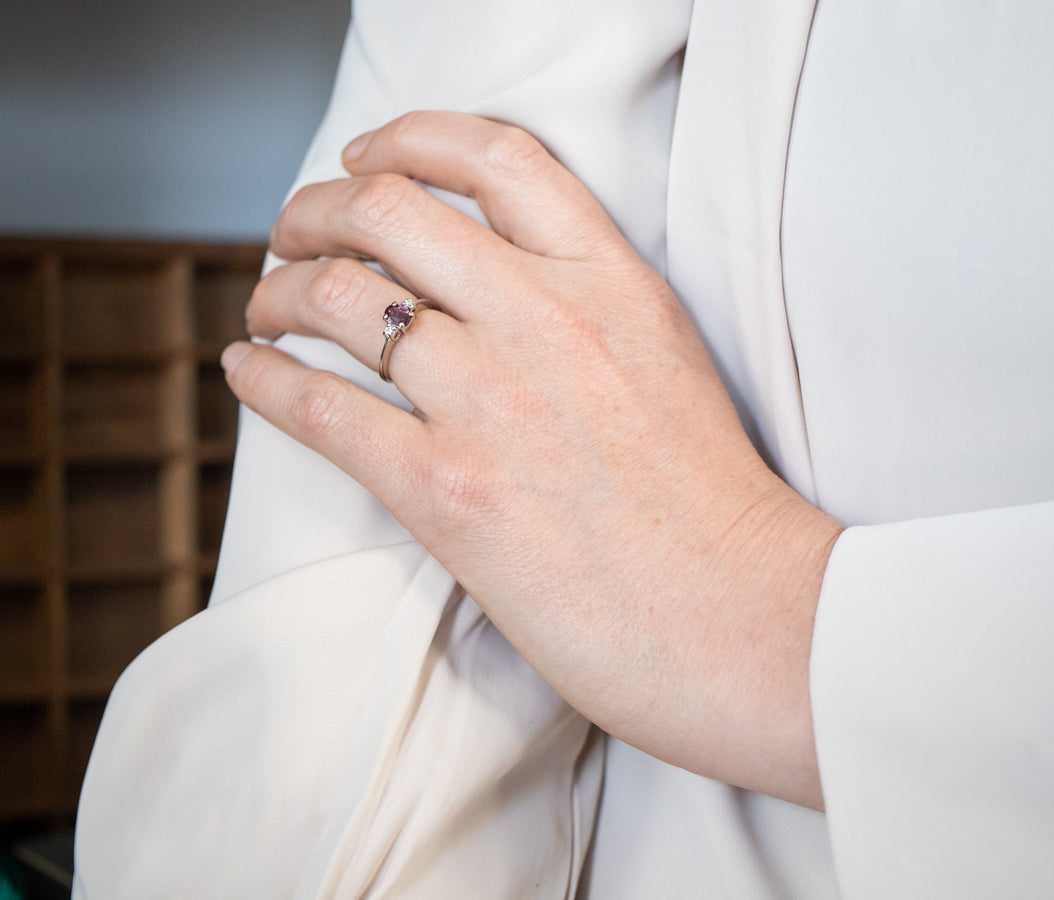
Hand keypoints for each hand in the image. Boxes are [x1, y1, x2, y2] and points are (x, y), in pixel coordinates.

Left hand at [222, 111, 841, 806]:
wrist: (739, 616)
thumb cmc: (712, 502)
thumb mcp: (669, 358)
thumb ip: (589, 302)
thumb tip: (493, 280)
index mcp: (613, 281)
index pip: (496, 158)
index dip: (409, 140)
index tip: (366, 158)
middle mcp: (547, 320)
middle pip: (388, 210)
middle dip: (315, 210)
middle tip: (295, 234)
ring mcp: (492, 402)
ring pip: (339, 297)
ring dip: (279, 291)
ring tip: (268, 306)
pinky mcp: (449, 492)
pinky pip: (323, 407)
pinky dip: (266, 379)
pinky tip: (248, 370)